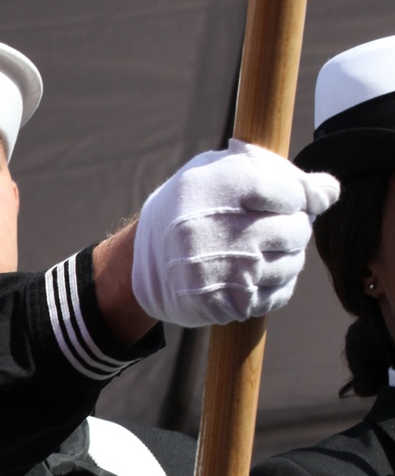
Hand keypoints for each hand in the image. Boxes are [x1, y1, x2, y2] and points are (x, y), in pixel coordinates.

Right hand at [131, 137, 338, 327]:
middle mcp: (217, 230)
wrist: (144, 261)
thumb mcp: (220, 171)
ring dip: (288, 256)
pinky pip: (280, 293)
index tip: (283, 199)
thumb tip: (330, 191)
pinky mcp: (225, 304)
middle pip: (296, 228)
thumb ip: (278, 173)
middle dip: (295, 226)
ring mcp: (222, 271)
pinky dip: (278, 283)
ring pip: (293, 263)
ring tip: (262, 249)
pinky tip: (257, 273)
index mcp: (214, 186)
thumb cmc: (192, 206)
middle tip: (274, 225)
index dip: (296, 196)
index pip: (290, 192)